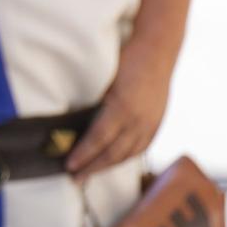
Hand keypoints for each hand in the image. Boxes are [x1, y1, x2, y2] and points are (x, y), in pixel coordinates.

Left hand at [67, 60, 171, 178]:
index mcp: (122, 108)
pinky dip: (126, 157)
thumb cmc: (125, 59)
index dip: (83, 155)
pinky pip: (141, 146)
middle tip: (75, 178)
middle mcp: (139, 120)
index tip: (69, 166)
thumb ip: (95, 104)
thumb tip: (76, 124)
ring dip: (108, 166)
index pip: (98, 139)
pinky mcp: (157, 122)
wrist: (157, 48)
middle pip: (114, 152)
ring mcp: (151, 122)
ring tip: (91, 173)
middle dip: (93, 167)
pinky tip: (116, 161)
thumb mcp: (104, 81)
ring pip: (128, 153)